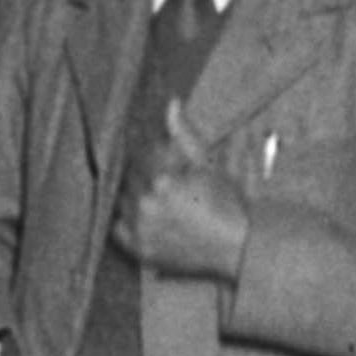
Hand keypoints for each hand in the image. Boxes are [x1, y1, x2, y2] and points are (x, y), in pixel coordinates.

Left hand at [115, 140, 253, 283]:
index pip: (141, 156)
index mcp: (162, 181)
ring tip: (161, 201)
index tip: (169, 163)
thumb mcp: (206, 165)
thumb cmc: (226, 204)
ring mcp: (142, 230)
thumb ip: (184, 134)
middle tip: (167, 184)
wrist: (237, 248)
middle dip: (145, 175)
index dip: (154, 156)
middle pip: (131, 178)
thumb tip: (171, 104)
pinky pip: (118, 229)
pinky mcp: (141, 250)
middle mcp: (147, 205)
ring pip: (123, 201)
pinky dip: (126, 221)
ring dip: (135, 195)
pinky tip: (145, 217)